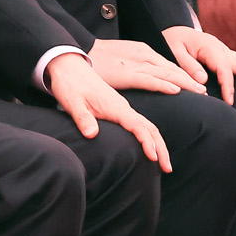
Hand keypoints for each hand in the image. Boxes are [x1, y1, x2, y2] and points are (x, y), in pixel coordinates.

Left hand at [43, 53, 171, 170]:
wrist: (68, 67)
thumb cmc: (70, 85)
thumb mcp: (72, 103)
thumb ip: (83, 118)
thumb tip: (91, 135)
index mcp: (115, 106)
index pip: (138, 126)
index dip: (147, 142)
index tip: (153, 158)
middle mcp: (123, 107)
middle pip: (150, 127)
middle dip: (161, 148)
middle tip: (168, 169)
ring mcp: (122, 108)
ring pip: (147, 125)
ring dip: (157, 143)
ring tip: (163, 163)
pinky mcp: (118, 109)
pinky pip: (139, 123)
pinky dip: (148, 136)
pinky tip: (149, 147)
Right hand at [88, 38, 206, 94]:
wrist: (78, 52)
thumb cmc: (98, 60)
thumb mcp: (123, 62)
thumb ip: (136, 69)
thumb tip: (147, 79)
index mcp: (143, 52)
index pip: (169, 66)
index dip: (185, 76)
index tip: (198, 86)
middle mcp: (144, 56)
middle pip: (173, 69)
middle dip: (191, 80)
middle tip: (206, 92)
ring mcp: (136, 64)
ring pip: (167, 74)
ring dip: (185, 84)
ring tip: (201, 92)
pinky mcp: (127, 74)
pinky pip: (149, 80)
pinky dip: (164, 85)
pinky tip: (176, 90)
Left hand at [162, 26, 235, 102]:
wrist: (174, 29)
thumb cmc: (172, 40)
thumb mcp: (174, 50)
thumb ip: (188, 65)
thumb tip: (203, 80)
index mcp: (209, 47)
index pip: (223, 68)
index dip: (227, 85)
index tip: (230, 101)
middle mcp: (221, 48)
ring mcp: (225, 51)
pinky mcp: (225, 55)